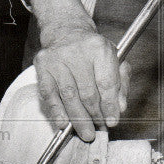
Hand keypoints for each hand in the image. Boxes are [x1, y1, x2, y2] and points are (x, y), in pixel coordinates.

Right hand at [33, 26, 130, 141]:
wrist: (67, 31)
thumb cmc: (92, 50)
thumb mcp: (114, 59)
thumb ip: (120, 83)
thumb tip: (119, 108)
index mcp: (99, 48)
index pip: (106, 83)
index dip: (110, 106)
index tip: (112, 121)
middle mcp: (78, 51)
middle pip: (87, 92)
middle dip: (95, 115)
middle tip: (99, 129)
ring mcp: (58, 58)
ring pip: (69, 96)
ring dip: (78, 118)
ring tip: (85, 132)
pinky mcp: (43, 65)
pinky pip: (49, 93)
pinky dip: (57, 111)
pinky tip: (64, 123)